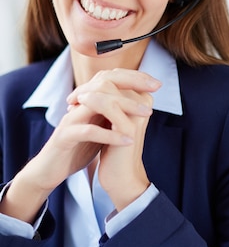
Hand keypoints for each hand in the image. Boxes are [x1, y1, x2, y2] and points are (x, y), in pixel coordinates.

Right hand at [1, 69, 160, 223]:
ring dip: (124, 106)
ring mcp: (71, 119)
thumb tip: (141, 102)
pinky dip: (109, 135)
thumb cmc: (79, 147)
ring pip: (97, 102)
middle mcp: (79, 105)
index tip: (156, 83)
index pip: (111, 78)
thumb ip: (116, 113)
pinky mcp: (65, 136)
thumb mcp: (102, 127)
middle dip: (131, 83)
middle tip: (153, 90)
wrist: (52, 169)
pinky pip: (88, 131)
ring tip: (146, 114)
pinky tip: (128, 140)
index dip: (134, 77)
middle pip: (103, 82)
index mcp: (89, 101)